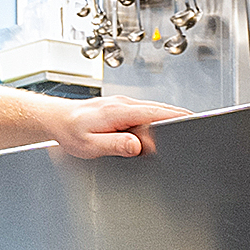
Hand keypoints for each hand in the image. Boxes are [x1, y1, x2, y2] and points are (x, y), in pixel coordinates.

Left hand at [52, 95, 188, 159]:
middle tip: (194, 124)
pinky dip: (153, 118)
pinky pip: (142, 112)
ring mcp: (121, 104)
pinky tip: (156, 129)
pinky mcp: (118, 108)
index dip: (176, 115)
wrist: (55, 119)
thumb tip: (137, 145)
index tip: (192, 118)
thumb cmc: (69, 132)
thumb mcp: (90, 145)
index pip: (154, 112)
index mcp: (118, 111)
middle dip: (177, 116)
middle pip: (158, 108)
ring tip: (179, 128)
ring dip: (165, 117)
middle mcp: (121, 104)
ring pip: (150, 109)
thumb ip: (115, 145)